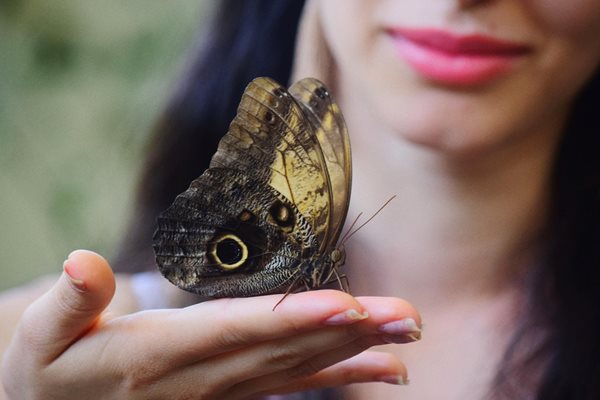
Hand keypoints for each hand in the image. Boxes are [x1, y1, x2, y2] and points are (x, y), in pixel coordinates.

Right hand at [1, 250, 420, 398]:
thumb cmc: (52, 368)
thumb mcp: (42, 334)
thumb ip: (68, 302)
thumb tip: (81, 262)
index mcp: (157, 355)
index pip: (234, 333)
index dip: (288, 319)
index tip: (342, 305)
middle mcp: (202, 376)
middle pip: (285, 349)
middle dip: (348, 332)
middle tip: (406, 315)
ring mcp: (223, 390)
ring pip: (299, 368)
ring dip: (357, 351)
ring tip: (407, 336)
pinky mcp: (234, 393)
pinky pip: (295, 385)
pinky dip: (341, 375)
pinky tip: (383, 368)